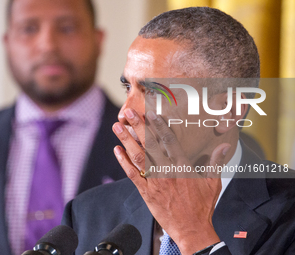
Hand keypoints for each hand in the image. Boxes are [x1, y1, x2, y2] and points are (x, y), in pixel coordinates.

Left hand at [113, 108, 229, 254]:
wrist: (192, 230)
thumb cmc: (203, 206)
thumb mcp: (213, 182)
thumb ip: (216, 161)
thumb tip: (225, 145)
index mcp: (182, 167)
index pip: (169, 141)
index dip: (158, 125)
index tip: (150, 113)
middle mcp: (166, 172)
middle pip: (150, 145)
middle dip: (138, 127)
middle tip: (128, 113)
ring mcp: (154, 182)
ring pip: (138, 157)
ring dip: (127, 141)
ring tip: (117, 127)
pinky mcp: (146, 193)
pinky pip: (132, 175)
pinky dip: (124, 162)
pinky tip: (117, 150)